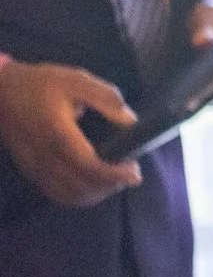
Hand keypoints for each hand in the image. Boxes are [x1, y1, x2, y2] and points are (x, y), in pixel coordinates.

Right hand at [0, 60, 145, 205]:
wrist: (1, 92)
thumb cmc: (41, 83)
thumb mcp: (77, 80)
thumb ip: (106, 99)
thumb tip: (130, 121)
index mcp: (57, 132)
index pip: (87, 165)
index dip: (113, 174)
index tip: (135, 173)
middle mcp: (43, 155)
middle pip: (79, 187)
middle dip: (109, 187)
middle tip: (130, 175)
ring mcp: (33, 166)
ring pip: (66, 195)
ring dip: (95, 194)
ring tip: (115, 180)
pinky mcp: (29, 170)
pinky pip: (55, 193)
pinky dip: (78, 196)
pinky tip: (93, 184)